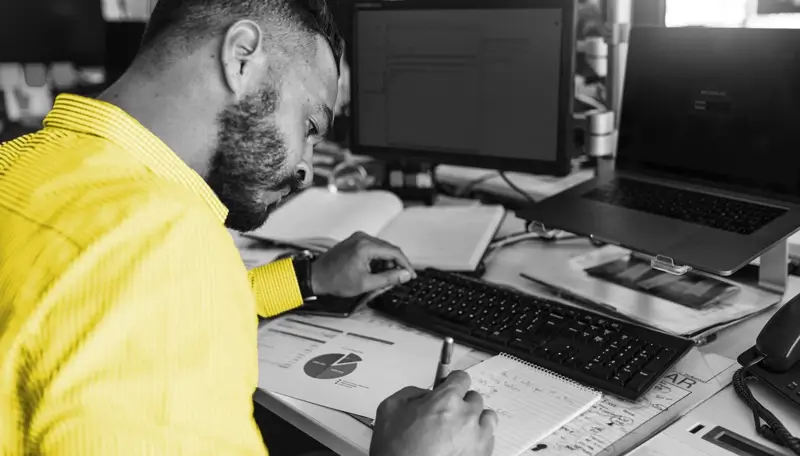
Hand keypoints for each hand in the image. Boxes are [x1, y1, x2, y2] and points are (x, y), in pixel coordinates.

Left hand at [311, 231, 416, 296]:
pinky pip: (373, 247)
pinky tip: (374, 270)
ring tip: (382, 277)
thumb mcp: (365, 283)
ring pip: (382, 248)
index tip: (410, 274)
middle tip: (399, 278)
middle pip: (389, 249)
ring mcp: (358, 238)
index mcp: (365, 246)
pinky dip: (377, 259)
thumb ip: (388, 278)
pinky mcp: (355, 241)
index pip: (394, 252)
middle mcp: (362, 238)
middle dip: (396, 264)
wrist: (316, 276)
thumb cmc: (335, 280)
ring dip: (386, 262)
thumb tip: (405, 275)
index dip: (405, 264)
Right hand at [370, 371, 496, 455]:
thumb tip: (426, 393)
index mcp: (446, 401)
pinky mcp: (483, 455)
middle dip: (461, 403)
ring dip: (475, 420)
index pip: (462, 378)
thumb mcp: (389, 409)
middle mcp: (466, 417)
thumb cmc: (397, 451)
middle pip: (475, 398)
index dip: (453, 382)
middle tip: (447, 415)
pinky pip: (489, 440)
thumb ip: (411, 393)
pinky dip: (477, 439)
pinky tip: (460, 445)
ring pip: (487, 418)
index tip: (450, 387)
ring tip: (458, 430)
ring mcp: (477, 439)